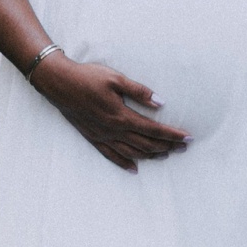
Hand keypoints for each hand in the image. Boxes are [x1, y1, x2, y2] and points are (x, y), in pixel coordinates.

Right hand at [30, 56, 191, 171]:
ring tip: (165, 155)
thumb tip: (160, 102)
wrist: (59, 84)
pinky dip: (125, 163)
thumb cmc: (88, 77)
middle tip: (184, 148)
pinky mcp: (93, 138)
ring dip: (151, 155)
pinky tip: (135, 169)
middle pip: (146, 144)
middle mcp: (114, 130)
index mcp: (122, 116)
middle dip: (167, 147)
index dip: (172, 135)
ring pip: (132, 153)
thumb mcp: (115, 78)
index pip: (154, 129)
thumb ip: (139, 91)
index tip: (188, 138)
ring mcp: (103, 137)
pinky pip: (111, 156)